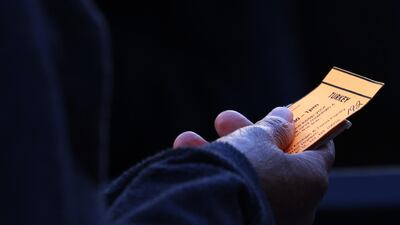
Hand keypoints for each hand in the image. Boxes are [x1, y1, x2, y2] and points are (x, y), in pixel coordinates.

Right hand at [173, 107, 333, 224]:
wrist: (207, 208)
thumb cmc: (243, 168)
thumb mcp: (258, 137)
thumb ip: (274, 126)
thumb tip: (285, 117)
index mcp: (311, 179)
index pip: (320, 149)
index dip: (304, 128)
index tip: (288, 116)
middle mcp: (297, 203)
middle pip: (277, 160)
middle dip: (248, 135)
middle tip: (226, 120)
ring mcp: (273, 214)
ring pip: (250, 176)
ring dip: (222, 153)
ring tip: (191, 139)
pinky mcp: (248, 221)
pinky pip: (235, 193)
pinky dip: (215, 174)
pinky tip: (185, 155)